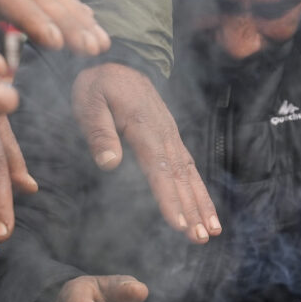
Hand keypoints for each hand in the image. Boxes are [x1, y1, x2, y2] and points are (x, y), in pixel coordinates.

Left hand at [72, 64, 219, 243]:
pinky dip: (200, 192)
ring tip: (211, 233)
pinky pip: (190, 169)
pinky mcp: (173, 141)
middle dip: (193, 209)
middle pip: (181, 177)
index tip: (178, 223)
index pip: (158, 169)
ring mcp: (172, 137)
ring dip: (202, 205)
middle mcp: (165, 134)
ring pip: (190, 175)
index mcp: (144, 127)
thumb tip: (109, 164)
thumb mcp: (89, 102)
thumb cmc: (99, 85)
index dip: (169, 198)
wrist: (118, 63)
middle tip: (201, 238)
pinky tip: (206, 213)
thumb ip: (99, 132)